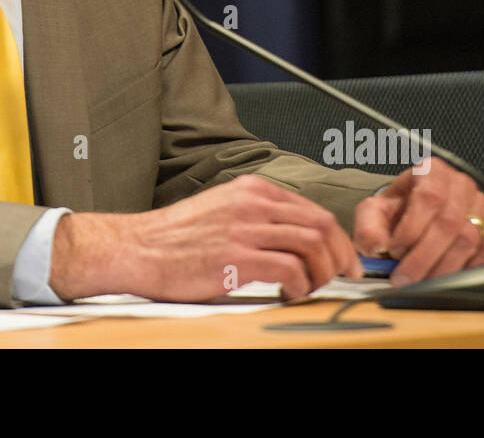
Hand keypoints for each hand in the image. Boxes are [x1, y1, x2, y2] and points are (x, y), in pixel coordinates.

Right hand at [51, 175, 362, 301]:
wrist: (138, 248)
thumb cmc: (174, 236)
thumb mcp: (221, 209)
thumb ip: (255, 216)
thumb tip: (291, 238)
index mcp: (250, 190)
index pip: (311, 208)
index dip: (335, 236)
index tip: (342, 255)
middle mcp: (252, 204)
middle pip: (320, 224)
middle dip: (340, 253)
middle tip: (345, 274)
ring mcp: (245, 230)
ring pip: (311, 244)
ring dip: (323, 271)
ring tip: (314, 286)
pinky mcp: (238, 258)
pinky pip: (290, 269)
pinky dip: (301, 285)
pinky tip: (292, 293)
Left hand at [353, 159, 483, 287]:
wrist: (417, 214)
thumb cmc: (399, 211)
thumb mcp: (375, 212)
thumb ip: (369, 227)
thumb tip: (376, 246)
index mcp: (431, 171)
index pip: (428, 198)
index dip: (411, 230)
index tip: (394, 252)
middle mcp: (460, 183)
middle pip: (449, 223)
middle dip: (424, 257)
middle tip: (405, 278)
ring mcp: (483, 203)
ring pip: (470, 238)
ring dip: (444, 268)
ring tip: (422, 282)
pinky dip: (475, 267)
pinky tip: (453, 278)